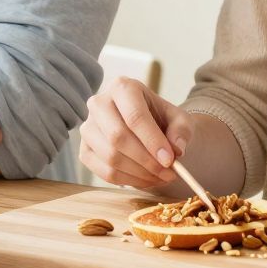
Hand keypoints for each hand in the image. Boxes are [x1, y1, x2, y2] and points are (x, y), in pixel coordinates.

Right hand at [79, 77, 191, 191]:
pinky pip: (104, 172)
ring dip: (140, 173)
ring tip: (161, 176)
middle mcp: (99, 103)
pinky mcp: (85, 150)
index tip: (169, 160)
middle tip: (168, 173)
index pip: (134, 116)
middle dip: (146, 160)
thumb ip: (181, 131)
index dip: (152, 141)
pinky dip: (129, 180)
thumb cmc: (162, 120)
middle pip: (118, 137)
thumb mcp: (179, 119)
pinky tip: (146, 179)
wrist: (148, 128)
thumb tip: (177, 149)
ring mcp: (88, 128)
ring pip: (110, 157)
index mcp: (123, 87)